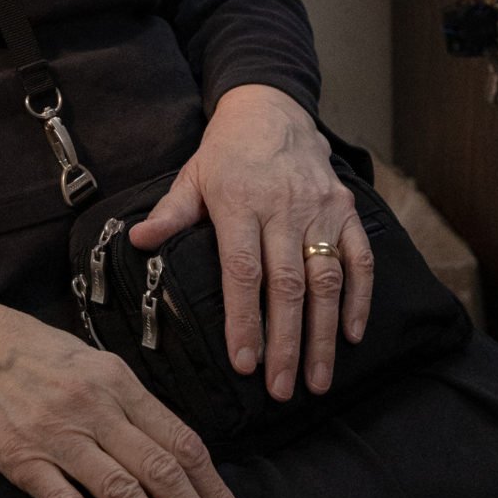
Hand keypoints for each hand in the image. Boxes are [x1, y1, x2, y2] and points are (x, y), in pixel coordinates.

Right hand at [0, 260, 252, 497]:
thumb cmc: (19, 347)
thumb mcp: (83, 357)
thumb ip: (124, 400)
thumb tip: (167, 444)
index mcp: (116, 379)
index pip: (181, 441)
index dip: (215, 488)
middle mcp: (95, 407)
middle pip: (164, 471)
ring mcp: (57, 435)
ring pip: (126, 494)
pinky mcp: (21, 460)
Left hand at [127, 84, 371, 403]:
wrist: (271, 107)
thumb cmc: (227, 151)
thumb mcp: (192, 176)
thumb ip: (170, 214)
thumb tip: (138, 240)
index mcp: (240, 203)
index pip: (243, 271)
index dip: (243, 319)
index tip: (243, 363)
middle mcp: (283, 208)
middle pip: (287, 285)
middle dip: (286, 343)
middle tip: (282, 390)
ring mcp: (319, 208)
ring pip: (326, 279)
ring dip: (323, 333)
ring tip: (316, 380)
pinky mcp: (345, 208)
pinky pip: (359, 258)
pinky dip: (359, 298)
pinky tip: (350, 335)